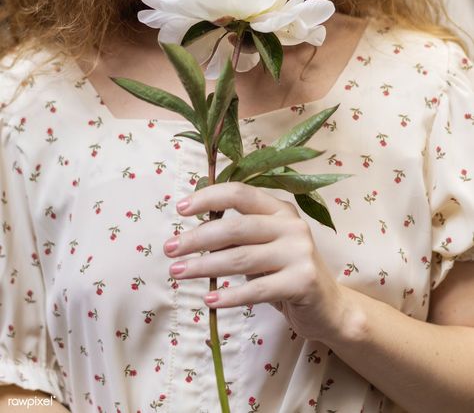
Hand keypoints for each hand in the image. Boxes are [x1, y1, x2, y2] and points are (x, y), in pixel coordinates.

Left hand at [163, 181, 344, 342]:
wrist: (329, 307)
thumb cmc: (286, 272)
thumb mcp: (264, 246)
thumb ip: (238, 235)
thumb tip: (192, 231)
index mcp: (280, 209)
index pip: (241, 193)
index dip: (208, 197)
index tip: (180, 209)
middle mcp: (291, 225)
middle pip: (236, 226)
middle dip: (197, 238)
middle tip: (169, 249)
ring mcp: (300, 252)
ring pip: (242, 258)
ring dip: (204, 266)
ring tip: (178, 272)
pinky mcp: (303, 281)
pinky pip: (257, 289)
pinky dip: (230, 295)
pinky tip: (208, 299)